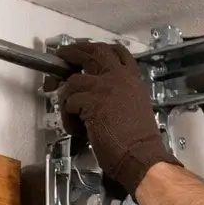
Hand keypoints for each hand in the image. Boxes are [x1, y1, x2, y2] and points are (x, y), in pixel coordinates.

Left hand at [53, 42, 180, 196]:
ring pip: (73, 80)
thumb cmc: (139, 140)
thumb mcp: (135, 107)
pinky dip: (68, 118)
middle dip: (74, 51)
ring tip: (69, 113)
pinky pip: (68, 102)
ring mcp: (104, 87)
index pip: (117, 52)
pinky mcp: (91, 102)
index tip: (86, 52)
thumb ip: (120, 95)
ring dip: (66, 97)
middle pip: (93, 52)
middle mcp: (119, 78)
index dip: (99, 49)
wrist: (141, 156)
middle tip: (62, 55)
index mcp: (132, 79)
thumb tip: (100, 96)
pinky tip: (76, 129)